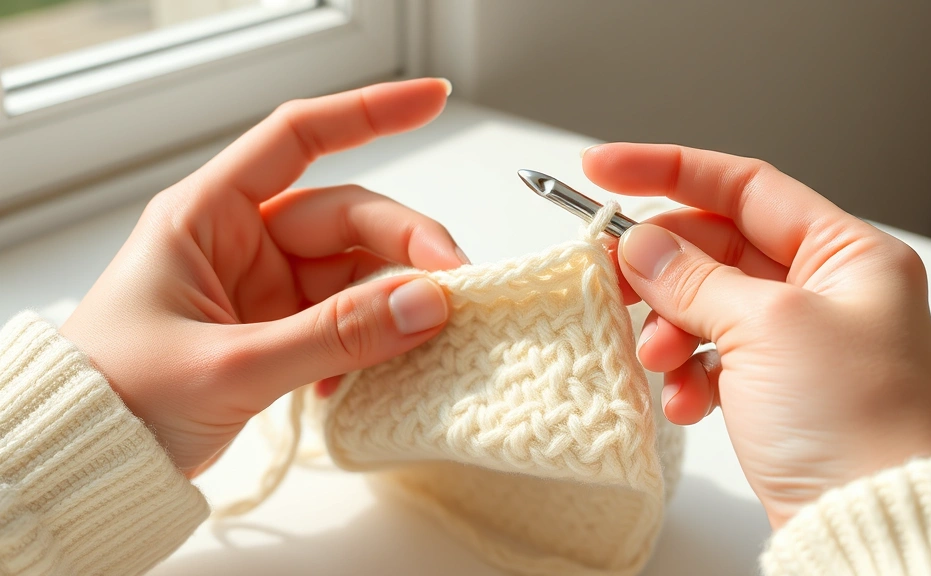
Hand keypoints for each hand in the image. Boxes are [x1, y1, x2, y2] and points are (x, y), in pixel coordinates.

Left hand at [61, 79, 465, 477]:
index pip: (298, 138)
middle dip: (408, 247)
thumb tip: (428, 303)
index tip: (434, 97)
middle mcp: (243, 244)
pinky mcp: (281, 334)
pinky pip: (347, 323)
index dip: (369, 112)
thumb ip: (334, 335)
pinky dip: (369, 347)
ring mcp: (267, 291)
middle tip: (457, 287)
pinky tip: (360, 384)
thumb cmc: (123, 398)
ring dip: (396, 304)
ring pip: (357, 274)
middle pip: (349, 218)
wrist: (90, 463)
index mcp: (209, 217)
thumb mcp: (232, 365)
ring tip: (427, 340)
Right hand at [583, 143, 930, 527]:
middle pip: (716, 248)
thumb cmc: (857, 423)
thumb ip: (694, 278)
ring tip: (660, 360)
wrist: (875, 527)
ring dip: (670, 329)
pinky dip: (688, 375)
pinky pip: (711, 358)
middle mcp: (825, 290)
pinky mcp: (776, 388)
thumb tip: (639, 244)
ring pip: (705, 305)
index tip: (601, 169)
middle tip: (609, 277)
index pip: (743, 186)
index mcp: (845, 254)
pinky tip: (688, 403)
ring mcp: (799, 341)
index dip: (667, 171)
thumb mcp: (767, 329)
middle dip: (661, 267)